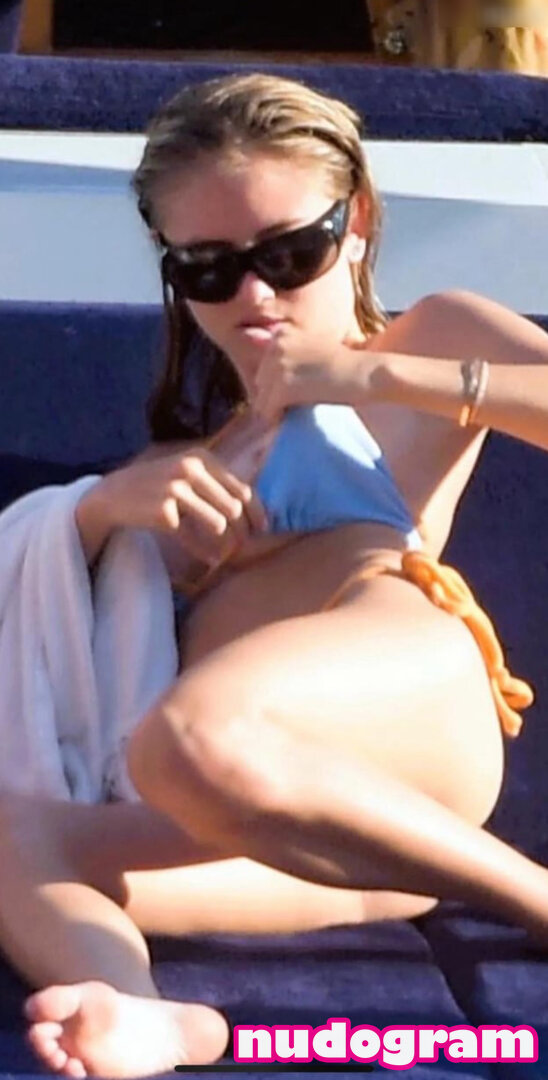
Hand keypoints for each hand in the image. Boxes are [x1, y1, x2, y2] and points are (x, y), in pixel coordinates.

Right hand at [84, 446, 267, 566]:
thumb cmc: (158, 486)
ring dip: (226, 544)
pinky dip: (204, 552)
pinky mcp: (163, 511)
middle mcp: (190, 469)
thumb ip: (218, 486)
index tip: (262, 530)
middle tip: (243, 547)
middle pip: (234, 508)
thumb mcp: (187, 474)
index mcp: (202, 458)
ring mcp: (175, 489)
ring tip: (226, 553)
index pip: (242, 488)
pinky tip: (210, 560)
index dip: (257, 512)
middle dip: (243, 532)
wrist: (115, 494)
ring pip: (218, 523)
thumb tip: (256, 510)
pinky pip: (194, 538)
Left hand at [252, 326, 382, 424]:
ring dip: (275, 410)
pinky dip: (277, 419)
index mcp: (282, 335)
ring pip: (262, 399)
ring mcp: (278, 366)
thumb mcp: (315, 352)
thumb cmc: (348, 367)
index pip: (264, 368)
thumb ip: (292, 360)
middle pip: (260, 383)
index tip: (294, 396)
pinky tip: (291, 421)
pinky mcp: (283, 386)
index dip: (276, 386)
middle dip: (273, 398)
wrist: (367, 372)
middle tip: (292, 409)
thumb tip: (265, 382)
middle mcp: (276, 346)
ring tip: (294, 416)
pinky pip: (268, 410)